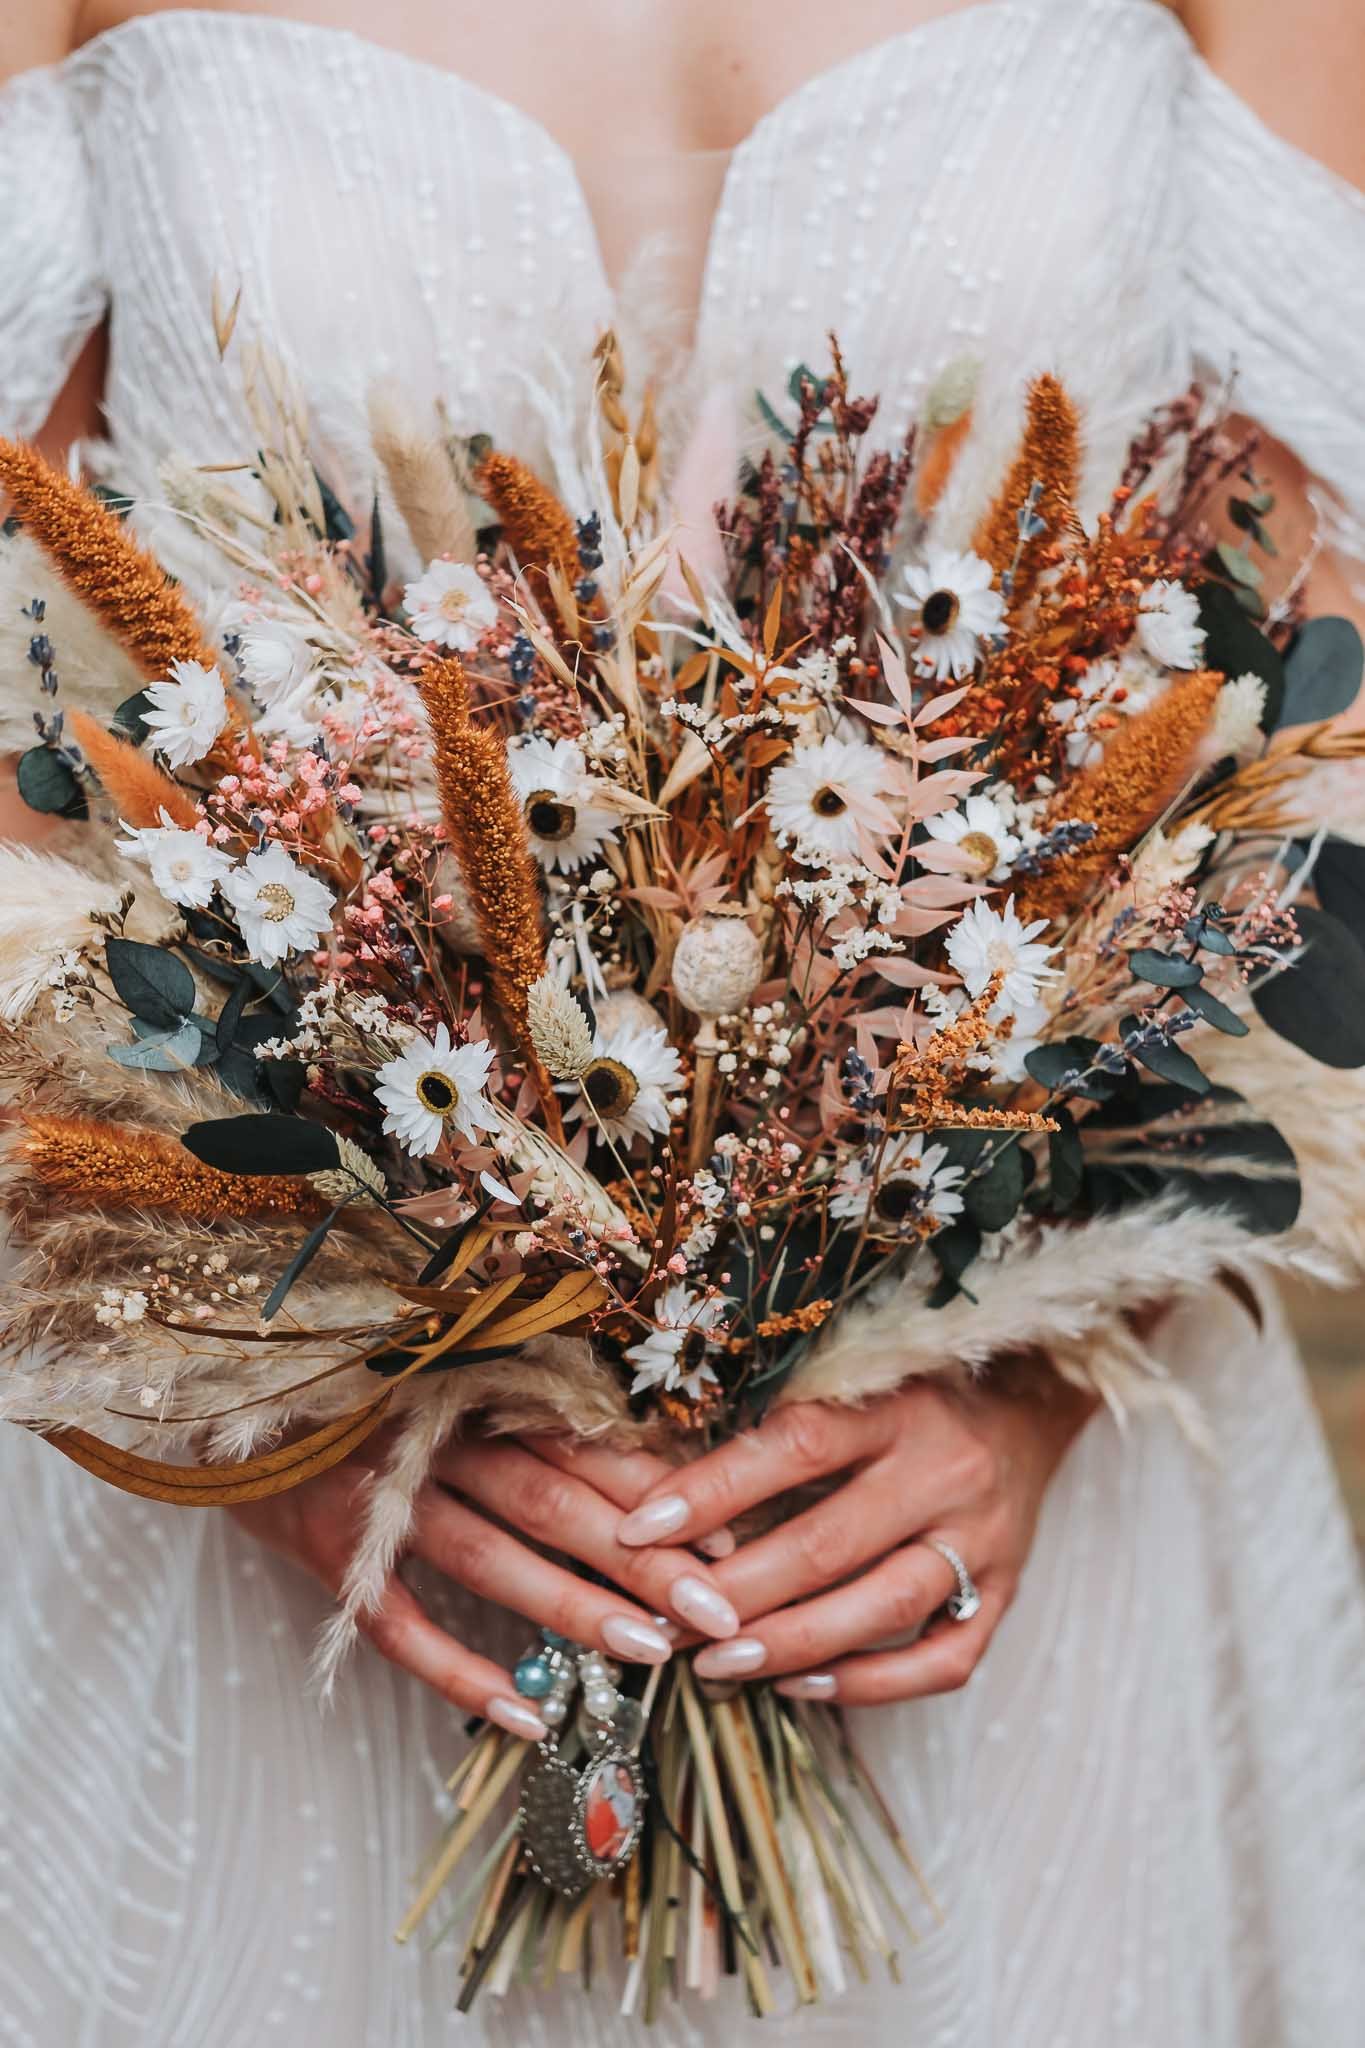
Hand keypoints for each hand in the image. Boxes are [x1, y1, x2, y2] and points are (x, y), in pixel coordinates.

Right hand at [228, 1433, 740, 1736]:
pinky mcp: (330, 1557)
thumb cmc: (359, 1395)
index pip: (581, 1444)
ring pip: (491, 1558)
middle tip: (719, 1612)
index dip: (658, 1491)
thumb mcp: (442, 1386)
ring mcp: (378, 1500)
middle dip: (643, 1558)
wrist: (224, 1403)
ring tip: (650, 1656)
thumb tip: (647, 1476)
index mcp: (470, 1391)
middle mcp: (431, 1438)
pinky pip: (400, 1628)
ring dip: (573, 1608)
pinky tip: (527, 1719)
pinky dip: (462, 1673)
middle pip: (553, 1500)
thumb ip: (526, 1420)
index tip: (732, 1538)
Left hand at [613, 1375, 1096, 1703]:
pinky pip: (943, 1660)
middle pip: (829, 1542)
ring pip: (882, 1606)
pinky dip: (871, 1683)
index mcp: (895, 1406)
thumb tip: (668, 1489)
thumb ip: (782, 1429)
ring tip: (717, 1664)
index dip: (712, 1491)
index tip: (639, 1528)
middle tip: (666, 1622)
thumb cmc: (914, 1394)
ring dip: (792, 1643)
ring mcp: (982, 1538)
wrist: (1030, 1402)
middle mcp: (944, 1470)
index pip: (794, 1447)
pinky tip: (804, 1686)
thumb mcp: (856, 1384)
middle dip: (735, 1592)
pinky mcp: (1005, 1592)